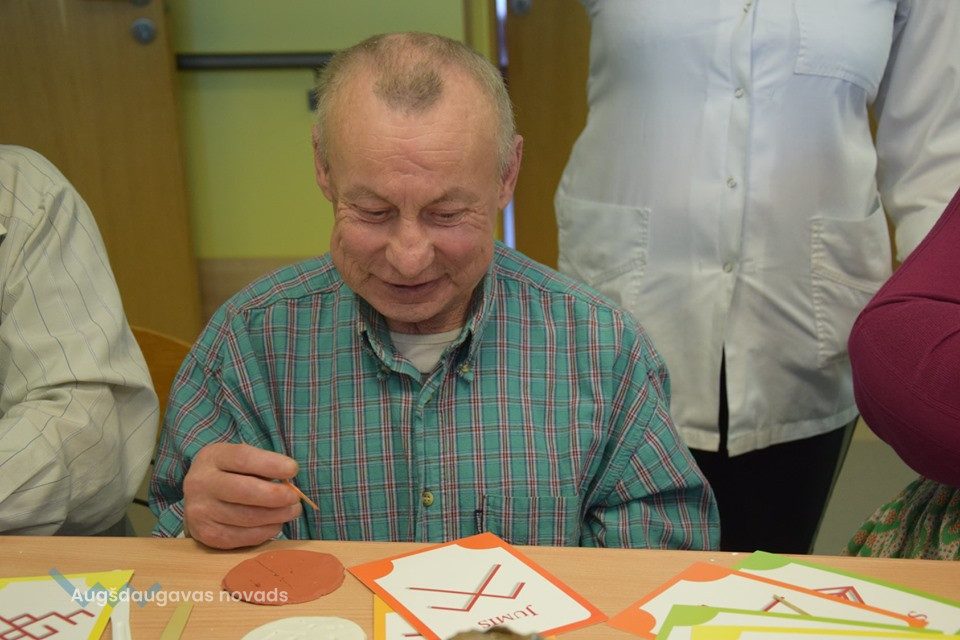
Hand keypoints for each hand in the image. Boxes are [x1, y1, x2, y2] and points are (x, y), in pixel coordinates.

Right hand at [183, 443, 301, 548]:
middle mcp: (200, 483)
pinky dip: (266, 531)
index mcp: (212, 458)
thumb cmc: (229, 475)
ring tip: (291, 511)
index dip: (271, 464)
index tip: (293, 469)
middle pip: (244, 490)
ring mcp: (200, 511)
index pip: (243, 458)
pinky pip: (243, 537)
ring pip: (247, 517)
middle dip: (276, 495)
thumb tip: (289, 486)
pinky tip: (275, 524)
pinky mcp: (206, 535)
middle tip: (295, 497)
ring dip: (277, 515)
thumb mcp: (238, 461)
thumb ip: (262, 468)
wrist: (198, 498)